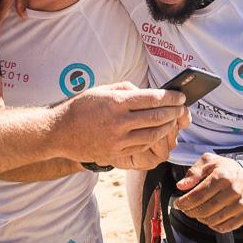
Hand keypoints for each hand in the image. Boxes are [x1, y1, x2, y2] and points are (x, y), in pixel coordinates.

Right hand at [54, 82, 187, 163]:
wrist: (59, 133)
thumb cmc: (80, 108)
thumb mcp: (101, 90)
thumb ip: (125, 89)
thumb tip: (146, 92)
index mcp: (115, 103)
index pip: (151, 98)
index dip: (170, 97)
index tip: (180, 96)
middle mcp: (118, 122)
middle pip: (156, 117)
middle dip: (174, 112)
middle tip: (182, 108)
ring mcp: (117, 140)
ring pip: (152, 135)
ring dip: (167, 128)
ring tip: (173, 121)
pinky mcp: (115, 154)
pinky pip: (141, 147)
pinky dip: (153, 139)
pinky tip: (158, 133)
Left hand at [173, 153, 242, 233]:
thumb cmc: (226, 169)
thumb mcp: (208, 162)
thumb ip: (193, 172)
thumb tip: (181, 186)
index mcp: (222, 176)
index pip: (198, 195)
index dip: (185, 202)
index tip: (178, 204)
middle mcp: (233, 191)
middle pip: (205, 209)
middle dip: (191, 211)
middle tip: (185, 209)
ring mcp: (240, 204)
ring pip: (214, 220)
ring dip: (201, 219)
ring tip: (197, 212)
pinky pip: (225, 227)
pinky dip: (214, 226)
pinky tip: (209, 219)